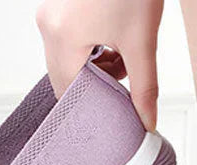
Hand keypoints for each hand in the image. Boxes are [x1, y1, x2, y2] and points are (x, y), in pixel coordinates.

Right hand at [35, 0, 163, 129]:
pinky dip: (91, 49)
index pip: (69, 93)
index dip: (92, 106)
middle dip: (96, 86)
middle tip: (125, 80)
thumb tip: (147, 121)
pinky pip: (69, 41)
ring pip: (69, 60)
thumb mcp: (142, 40)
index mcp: (63, 37)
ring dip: (95, 68)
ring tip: (124, 53)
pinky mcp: (59, 5)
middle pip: (67, 78)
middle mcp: (49, 26)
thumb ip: (145, 88)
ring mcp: (51, 13)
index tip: (114, 112)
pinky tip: (113, 38)